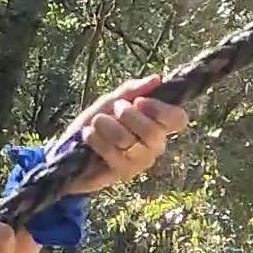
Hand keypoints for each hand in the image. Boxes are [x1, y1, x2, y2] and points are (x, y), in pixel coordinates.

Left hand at [69, 81, 186, 190]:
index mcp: (159, 125)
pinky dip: (96, 139)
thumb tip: (156, 79)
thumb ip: (132, 90)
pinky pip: (113, 153)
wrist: (73, 147)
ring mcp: (141, 161)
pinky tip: (89, 135)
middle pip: (152, 131)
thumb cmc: (98, 122)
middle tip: (115, 109)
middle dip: (127, 115)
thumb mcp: (112, 100)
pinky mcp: (124, 173)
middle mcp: (155, 145)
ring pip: (127, 140)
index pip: (178, 119)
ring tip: (96, 122)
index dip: (161, 109)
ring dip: (106, 125)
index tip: (139, 101)